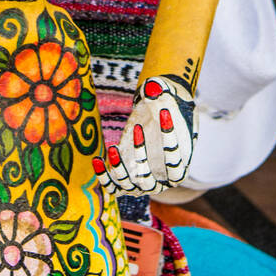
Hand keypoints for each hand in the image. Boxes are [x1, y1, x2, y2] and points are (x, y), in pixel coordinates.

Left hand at [92, 76, 195, 195]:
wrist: (156, 116)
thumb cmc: (167, 108)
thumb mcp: (169, 99)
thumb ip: (163, 93)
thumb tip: (152, 88)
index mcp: (179, 169)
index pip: (175, 164)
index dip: (170, 142)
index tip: (164, 113)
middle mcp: (160, 182)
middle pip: (149, 181)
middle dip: (142, 156)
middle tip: (139, 128)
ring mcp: (141, 183)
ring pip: (129, 184)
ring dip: (119, 168)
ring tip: (112, 148)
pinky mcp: (124, 180)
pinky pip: (113, 186)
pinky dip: (104, 176)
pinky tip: (97, 159)